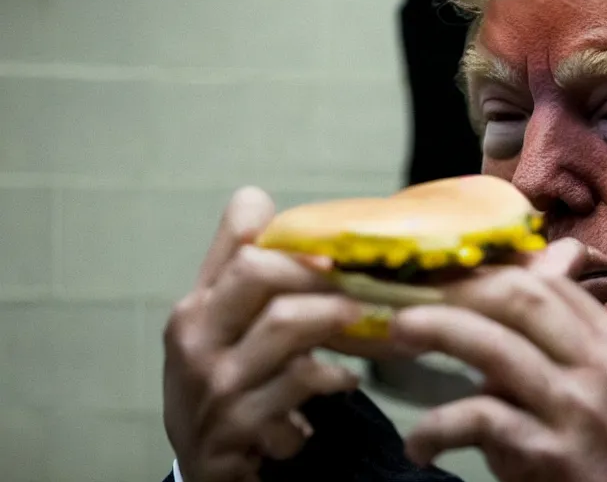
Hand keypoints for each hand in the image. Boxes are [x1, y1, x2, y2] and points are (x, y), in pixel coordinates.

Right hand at [163, 187, 361, 481]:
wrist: (201, 459)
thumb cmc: (217, 378)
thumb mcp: (216, 324)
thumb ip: (237, 268)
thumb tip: (260, 200)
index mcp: (196, 305)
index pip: (240, 244)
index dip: (289, 239)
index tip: (331, 253)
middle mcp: (196, 335)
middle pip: (258, 271)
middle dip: (316, 273)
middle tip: (356, 286)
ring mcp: (214, 380)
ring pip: (286, 323)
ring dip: (334, 320)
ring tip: (361, 324)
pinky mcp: (238, 424)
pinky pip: (299, 383)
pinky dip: (333, 378)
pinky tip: (345, 380)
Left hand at [393, 238, 606, 481]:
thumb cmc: (602, 440)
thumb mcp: (590, 378)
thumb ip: (552, 332)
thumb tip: (520, 271)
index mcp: (605, 341)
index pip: (545, 282)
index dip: (485, 272)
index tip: (442, 278)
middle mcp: (596, 367)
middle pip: (520, 298)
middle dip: (458, 289)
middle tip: (412, 297)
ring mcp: (573, 409)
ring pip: (494, 347)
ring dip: (436, 330)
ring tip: (396, 332)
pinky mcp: (548, 453)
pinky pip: (479, 419)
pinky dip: (436, 427)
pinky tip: (418, 443)